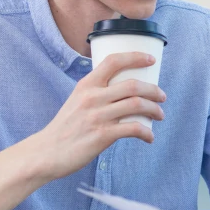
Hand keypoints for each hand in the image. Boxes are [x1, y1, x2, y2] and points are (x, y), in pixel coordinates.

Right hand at [36, 52, 165, 180]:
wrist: (47, 152)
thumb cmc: (65, 126)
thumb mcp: (76, 99)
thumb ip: (96, 92)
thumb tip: (122, 89)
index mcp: (86, 84)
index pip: (113, 61)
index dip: (136, 57)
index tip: (151, 60)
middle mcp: (92, 97)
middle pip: (133, 85)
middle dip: (154, 90)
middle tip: (162, 96)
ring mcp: (98, 116)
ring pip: (137, 105)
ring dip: (154, 110)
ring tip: (160, 115)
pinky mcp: (102, 136)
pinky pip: (133, 129)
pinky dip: (147, 132)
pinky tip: (149, 137)